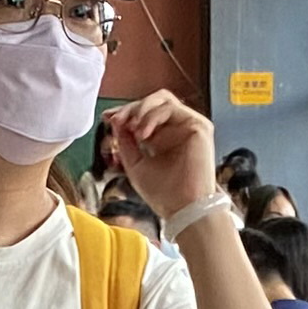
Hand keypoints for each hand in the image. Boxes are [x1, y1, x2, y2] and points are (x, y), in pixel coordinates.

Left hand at [106, 91, 219, 218]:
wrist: (183, 209)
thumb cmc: (164, 194)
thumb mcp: (135, 164)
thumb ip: (125, 142)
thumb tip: (115, 120)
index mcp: (163, 139)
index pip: (144, 114)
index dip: (126, 112)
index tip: (108, 118)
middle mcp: (177, 130)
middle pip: (152, 102)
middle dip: (131, 108)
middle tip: (117, 120)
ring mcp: (188, 126)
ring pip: (162, 99)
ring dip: (141, 110)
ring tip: (132, 129)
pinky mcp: (198, 126)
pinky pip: (170, 107)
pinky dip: (152, 116)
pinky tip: (142, 133)